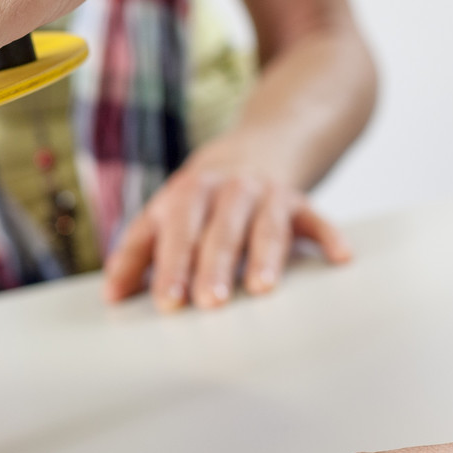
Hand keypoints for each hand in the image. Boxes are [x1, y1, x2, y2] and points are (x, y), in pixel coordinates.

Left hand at [103, 139, 350, 309]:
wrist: (254, 149)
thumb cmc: (200, 198)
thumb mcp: (163, 215)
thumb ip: (136, 253)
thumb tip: (111, 296)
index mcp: (188, 194)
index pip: (176, 232)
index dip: (170, 266)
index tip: (167, 301)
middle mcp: (228, 191)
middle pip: (220, 230)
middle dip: (214, 266)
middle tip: (209, 302)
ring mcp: (266, 195)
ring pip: (265, 226)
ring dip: (263, 256)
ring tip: (260, 288)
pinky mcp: (300, 202)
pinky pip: (317, 218)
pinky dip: (330, 236)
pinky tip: (341, 257)